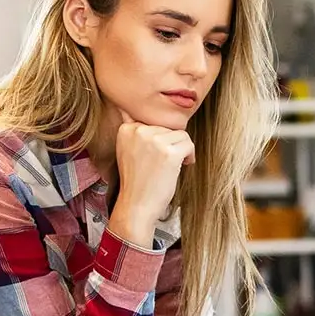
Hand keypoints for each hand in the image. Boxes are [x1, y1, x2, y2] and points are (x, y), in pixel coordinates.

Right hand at [110, 110, 194, 245]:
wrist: (136, 205)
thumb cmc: (136, 181)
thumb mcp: (127, 150)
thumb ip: (131, 131)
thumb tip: (125, 109)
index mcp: (126, 129)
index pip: (154, 122)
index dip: (159, 140)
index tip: (155, 156)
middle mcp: (139, 131)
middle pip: (168, 128)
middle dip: (171, 145)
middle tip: (163, 164)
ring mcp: (154, 141)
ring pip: (181, 134)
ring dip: (182, 150)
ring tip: (171, 166)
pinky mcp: (169, 153)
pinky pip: (189, 144)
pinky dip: (190, 156)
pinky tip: (182, 166)